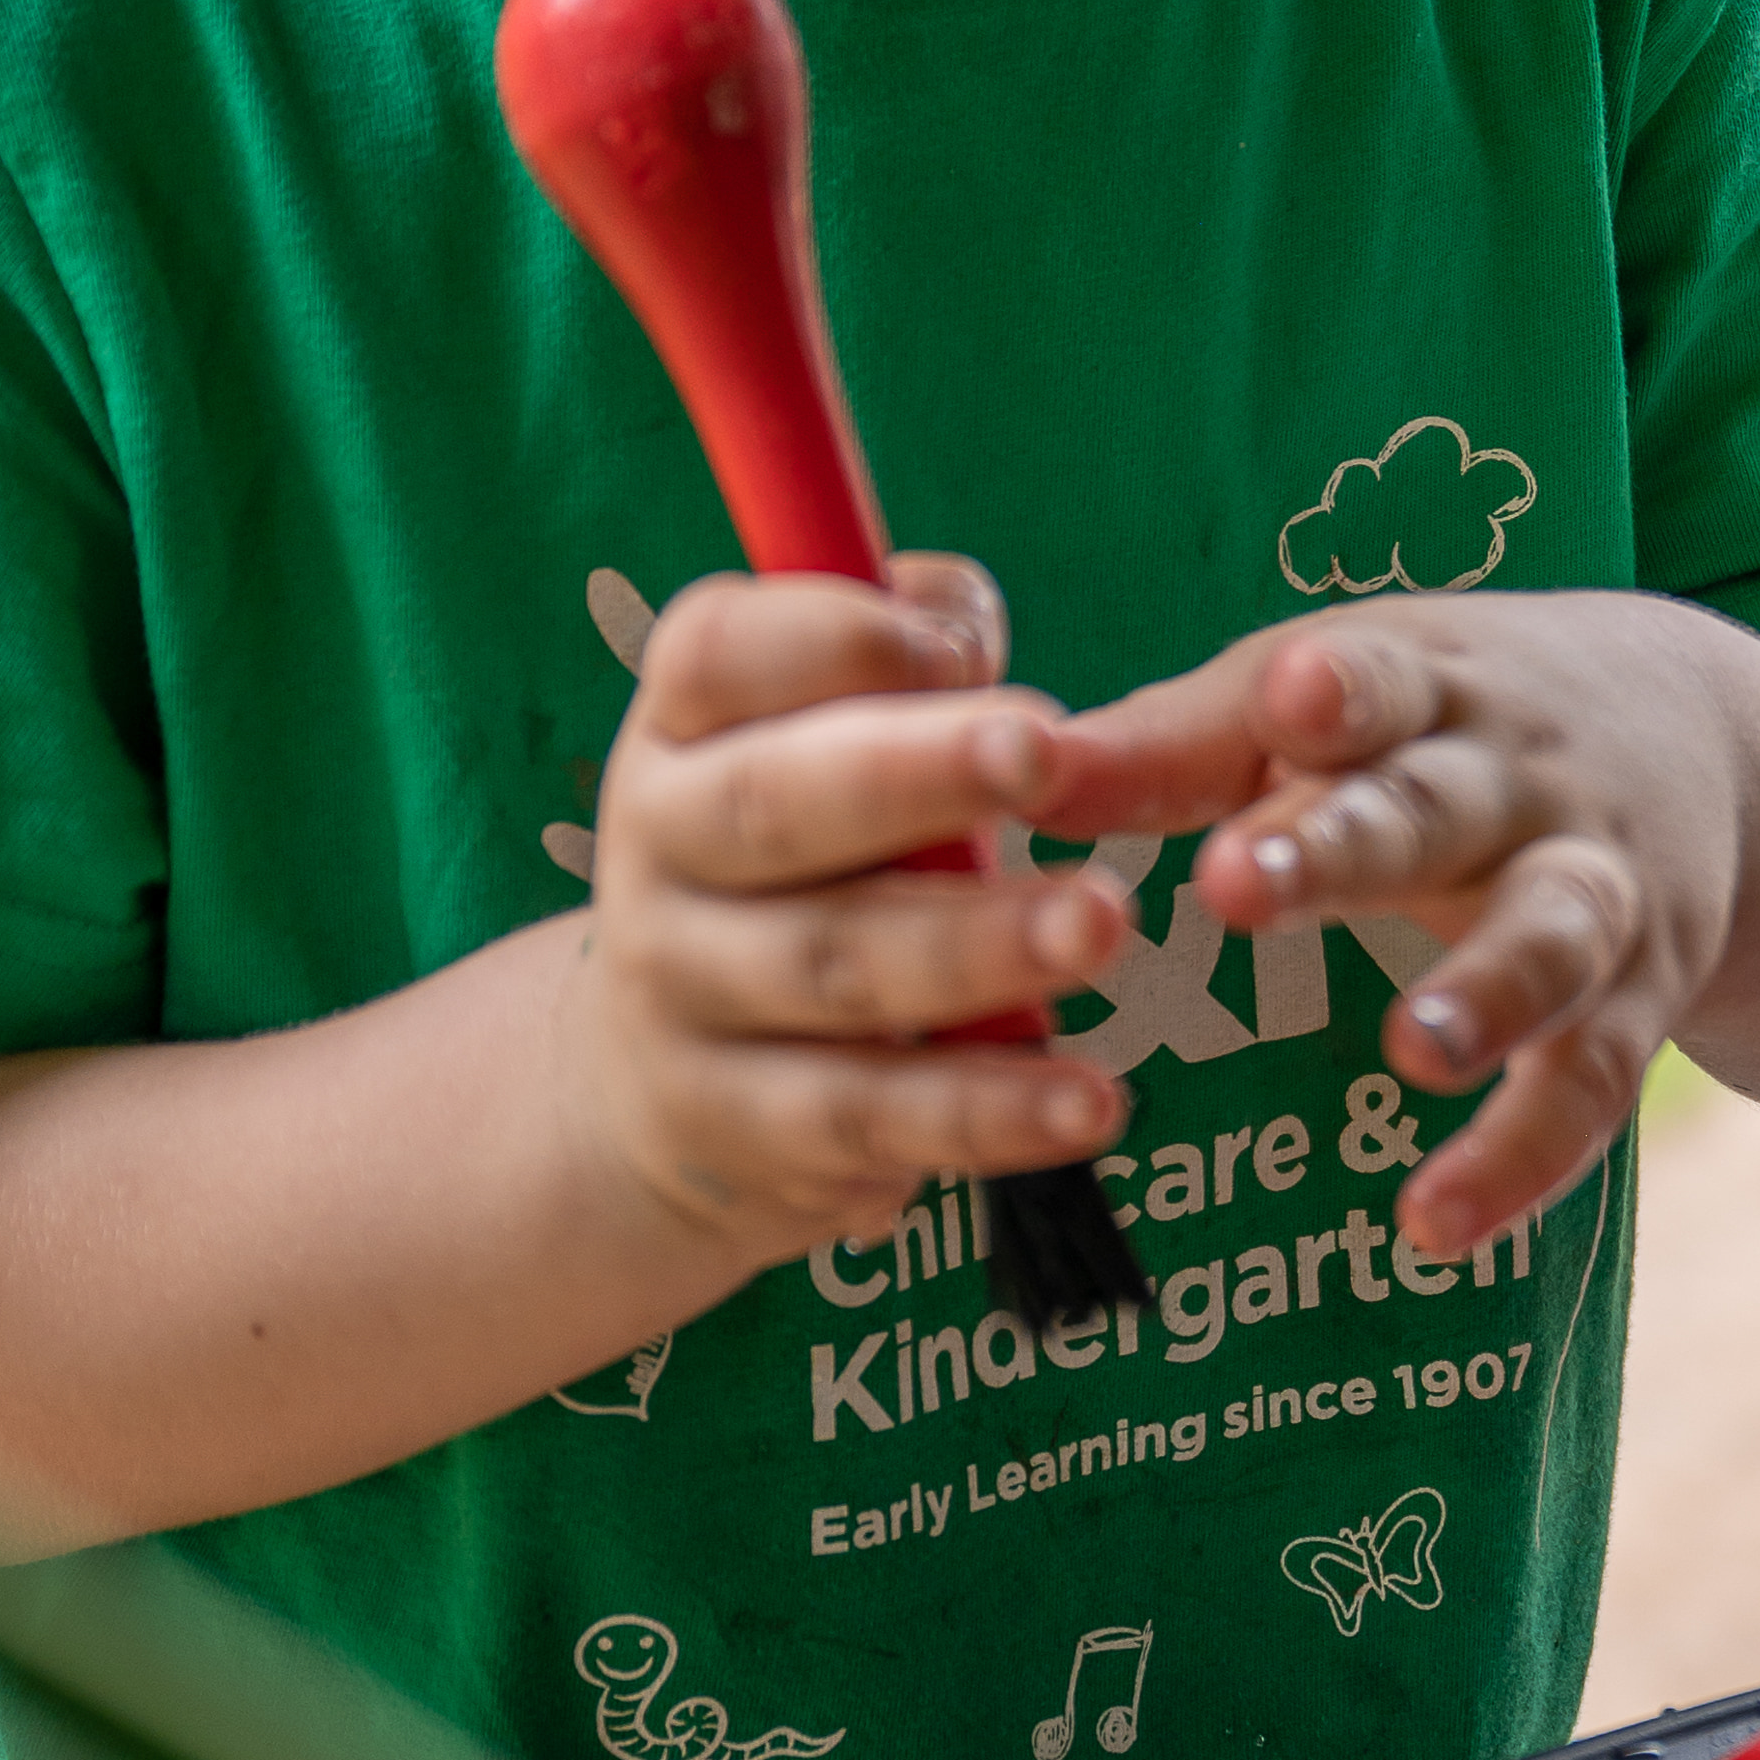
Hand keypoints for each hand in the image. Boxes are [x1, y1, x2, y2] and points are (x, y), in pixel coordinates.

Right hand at [565, 548, 1130, 1251]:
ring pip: (832, 967)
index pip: (718, 657)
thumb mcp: (812, 740)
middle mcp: (661, 852)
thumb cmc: (798, 858)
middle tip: (1045, 751)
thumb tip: (962, 632)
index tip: (965, 651)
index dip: (835, 638)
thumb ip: (897, 656)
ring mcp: (687, 996)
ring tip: (1102, 924)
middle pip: (773, 805)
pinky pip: (870, 1117)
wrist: (657, 1081)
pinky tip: (1087, 1101)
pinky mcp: (741, 1126)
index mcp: (682, 729)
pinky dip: (985, 1111)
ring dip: (975, 946)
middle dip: (913, 774)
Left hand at [1031, 593, 1759, 1251]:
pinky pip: (1586, 1085)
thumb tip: (1012, 776)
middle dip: (1350, 843)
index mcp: (1425, 689)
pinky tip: (1437, 1225)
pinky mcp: (1635, 1001)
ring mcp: (1589, 889)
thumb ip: (1176, 744)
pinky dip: (1519, 1158)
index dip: (1334, 692)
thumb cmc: (1444, 725)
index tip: (1284, 698)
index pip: (1378, 679)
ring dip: (1484, 994)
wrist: (1716, 743)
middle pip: (1438, 807)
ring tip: (1413, 1051)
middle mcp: (1518, 782)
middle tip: (1239, 884)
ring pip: (1547, 937)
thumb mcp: (1333, 699)